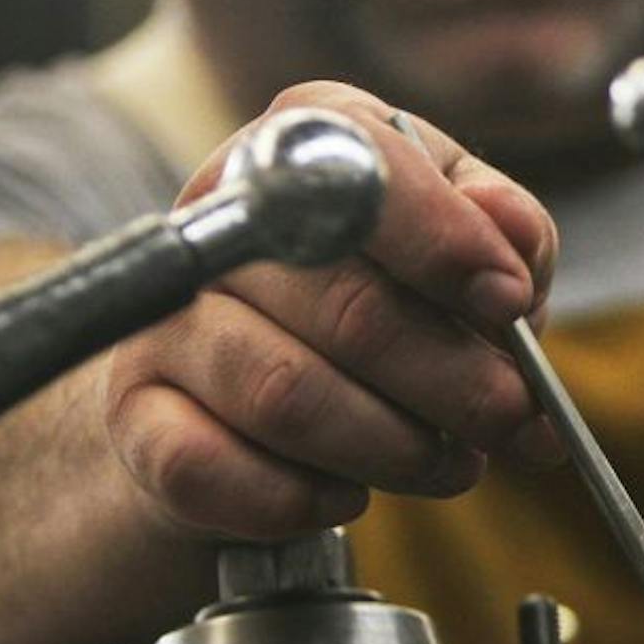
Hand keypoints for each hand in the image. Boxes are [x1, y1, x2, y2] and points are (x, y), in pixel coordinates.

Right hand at [104, 82, 560, 538]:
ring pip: (286, 396)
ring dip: (392, 448)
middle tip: (510, 418)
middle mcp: (221, 216)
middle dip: (454, 379)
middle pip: (347, 305)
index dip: (447, 242)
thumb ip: (506, 230)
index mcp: (306, 143)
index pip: (365, 170)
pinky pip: (209, 469)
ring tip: (450, 464)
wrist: (250, 394)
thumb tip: (508, 232)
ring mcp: (165, 315)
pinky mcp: (133, 411)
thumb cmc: (383, 305)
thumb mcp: (463, 250)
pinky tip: (344, 495)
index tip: (510, 302)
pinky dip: (297, 499)